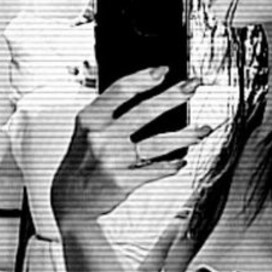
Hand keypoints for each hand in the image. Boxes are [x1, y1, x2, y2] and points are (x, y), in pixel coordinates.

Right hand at [50, 67, 207, 228]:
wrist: (68, 200)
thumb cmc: (81, 162)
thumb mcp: (85, 131)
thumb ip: (108, 113)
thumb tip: (144, 93)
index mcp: (90, 120)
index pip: (119, 90)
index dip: (143, 77)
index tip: (164, 70)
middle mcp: (101, 138)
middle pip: (143, 111)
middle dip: (173, 96)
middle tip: (193, 87)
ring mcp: (113, 160)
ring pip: (157, 143)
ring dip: (185, 135)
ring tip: (203, 129)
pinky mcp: (122, 181)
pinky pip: (154, 170)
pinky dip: (171, 166)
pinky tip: (181, 161)